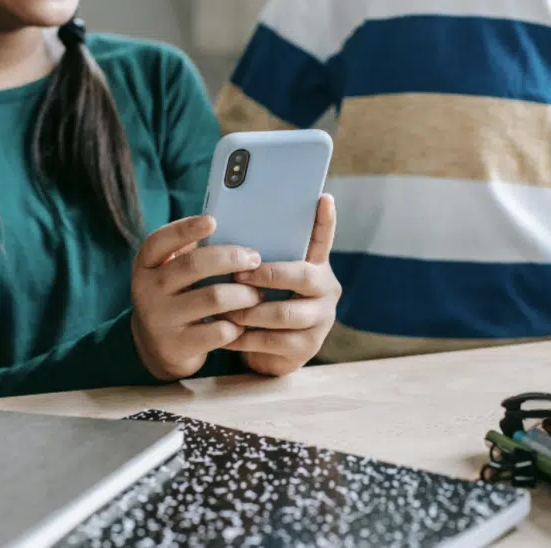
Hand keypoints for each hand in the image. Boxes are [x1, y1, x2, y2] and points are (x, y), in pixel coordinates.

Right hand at [130, 215, 263, 379]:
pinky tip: (245, 322)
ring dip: (244, 293)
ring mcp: (160, 319)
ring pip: (214, 298)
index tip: (213, 220)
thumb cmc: (176, 297)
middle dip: (232, 258)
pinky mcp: (177, 346)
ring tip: (258, 294)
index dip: (186, 229)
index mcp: (146, 265)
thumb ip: (192, 254)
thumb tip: (238, 231)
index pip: (159, 241)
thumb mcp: (172, 274)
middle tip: (255, 259)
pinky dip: (238, 325)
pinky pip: (219, 331)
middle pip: (194, 265)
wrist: (157, 347)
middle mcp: (146, 290)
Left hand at [224, 194, 341, 375]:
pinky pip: (273, 341)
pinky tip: (225, 334)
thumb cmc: (263, 304)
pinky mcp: (308, 347)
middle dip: (267, 276)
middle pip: (303, 277)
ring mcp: (321, 319)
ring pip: (284, 313)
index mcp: (317, 266)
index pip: (323, 239)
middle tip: (237, 276)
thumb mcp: (265, 280)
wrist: (270, 353)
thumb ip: (259, 258)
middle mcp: (326, 290)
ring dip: (250, 311)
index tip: (323, 197)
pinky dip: (244, 338)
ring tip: (225, 308)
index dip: (325, 220)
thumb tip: (224, 228)